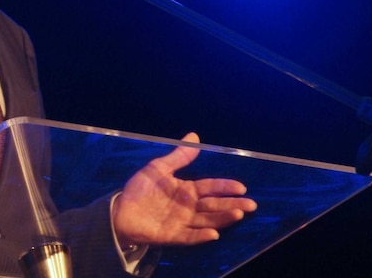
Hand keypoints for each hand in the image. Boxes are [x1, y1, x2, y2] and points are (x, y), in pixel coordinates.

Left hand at [112, 132, 256, 245]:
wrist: (120, 211)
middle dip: (232, 204)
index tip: (241, 187)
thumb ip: (178, 156)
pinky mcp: (172, 235)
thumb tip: (194, 135)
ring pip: (207, 220)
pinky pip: (189, 236)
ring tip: (237, 214)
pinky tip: (213, 233)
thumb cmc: (140, 189)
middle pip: (214, 205)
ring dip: (222, 218)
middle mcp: (188, 207)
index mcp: (186, 190)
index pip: (210, 187)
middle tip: (251, 204)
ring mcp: (182, 222)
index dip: (225, 186)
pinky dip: (201, 235)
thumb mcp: (158, 168)